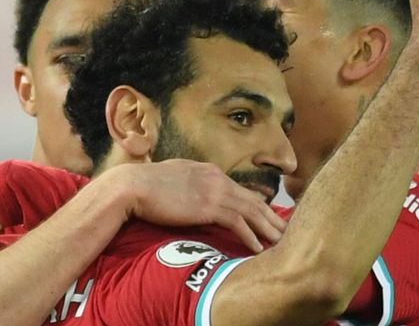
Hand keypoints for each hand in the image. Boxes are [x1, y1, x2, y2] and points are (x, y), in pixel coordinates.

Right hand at [118, 159, 286, 250]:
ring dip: (268, 228)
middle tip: (286, 229)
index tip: (268, 215)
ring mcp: (213, 191)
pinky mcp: (208, 206)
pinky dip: (250, 236)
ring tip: (281, 241)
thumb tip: (190, 192)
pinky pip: (237, 223)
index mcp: (208, 170)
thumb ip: (188, 182)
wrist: (132, 186)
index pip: (239, 189)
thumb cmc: (144, 184)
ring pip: (251, 211)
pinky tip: (258, 248)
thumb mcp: (173, 176)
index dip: (256, 203)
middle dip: (271, 216)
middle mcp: (216, 178)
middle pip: (252, 199)